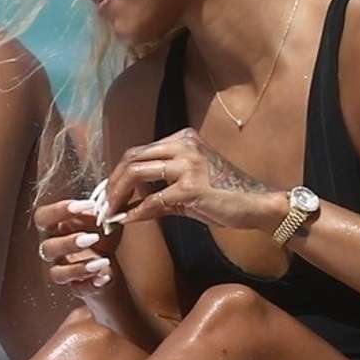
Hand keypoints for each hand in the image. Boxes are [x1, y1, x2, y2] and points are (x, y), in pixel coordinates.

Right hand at [32, 195, 121, 293]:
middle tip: (93, 238)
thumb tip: (108, 198)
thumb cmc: (102, 235)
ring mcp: (63, 270)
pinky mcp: (77, 287)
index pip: (43, 218)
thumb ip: (102, 209)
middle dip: (69, 243)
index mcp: (54, 228)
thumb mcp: (104, 219)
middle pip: (47, 248)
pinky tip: (105, 277)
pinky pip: (78, 289)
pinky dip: (91, 284)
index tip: (87, 205)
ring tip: (102, 262)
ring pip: (57, 273)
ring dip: (78, 268)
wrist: (111, 265)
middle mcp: (53, 250)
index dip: (59, 210)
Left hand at [109, 129, 283, 233]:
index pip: (139, 151)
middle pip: (132, 158)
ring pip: (136, 172)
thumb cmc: (226, 196)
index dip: (117, 172)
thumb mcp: (190, 185)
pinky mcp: (191, 187)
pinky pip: (154, 200)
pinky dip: (136, 212)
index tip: (106, 192)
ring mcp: (187, 164)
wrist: (257, 204)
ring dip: (117, 195)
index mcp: (183, 139)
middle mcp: (183, 145)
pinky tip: (128, 221)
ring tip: (109, 213)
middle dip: (111, 183)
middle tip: (102, 205)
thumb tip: (128, 206)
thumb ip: (161, 190)